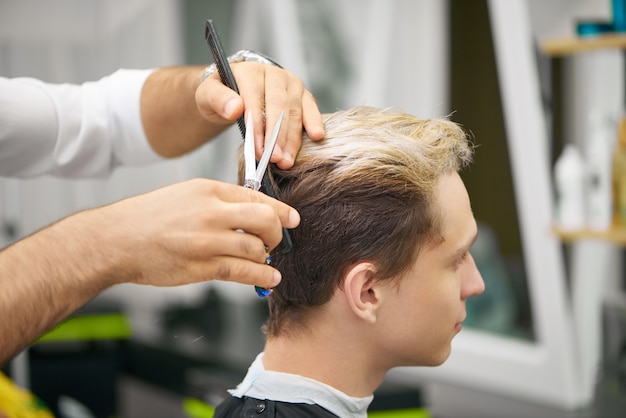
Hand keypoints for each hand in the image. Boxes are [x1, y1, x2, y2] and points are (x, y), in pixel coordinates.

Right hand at [94, 178, 299, 288]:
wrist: (116, 240)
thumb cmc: (148, 218)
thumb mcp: (185, 194)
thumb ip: (218, 201)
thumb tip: (250, 212)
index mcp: (208, 190)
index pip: (256, 196)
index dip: (280, 210)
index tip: (292, 218)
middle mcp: (211, 213)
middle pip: (264, 220)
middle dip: (277, 232)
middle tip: (277, 240)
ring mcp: (207, 241)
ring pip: (256, 248)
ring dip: (266, 256)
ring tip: (265, 259)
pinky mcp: (201, 267)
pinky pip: (242, 271)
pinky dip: (262, 275)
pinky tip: (269, 277)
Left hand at [196, 61, 324, 168]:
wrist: (233, 90)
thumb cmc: (221, 95)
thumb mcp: (208, 95)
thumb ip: (217, 99)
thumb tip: (235, 108)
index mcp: (251, 71)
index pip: (256, 100)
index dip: (258, 127)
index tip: (258, 151)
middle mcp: (274, 74)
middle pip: (279, 106)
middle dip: (277, 136)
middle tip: (275, 159)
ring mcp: (291, 83)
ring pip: (295, 111)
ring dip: (292, 138)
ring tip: (287, 161)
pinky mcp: (303, 94)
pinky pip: (310, 108)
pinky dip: (314, 122)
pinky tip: (317, 136)